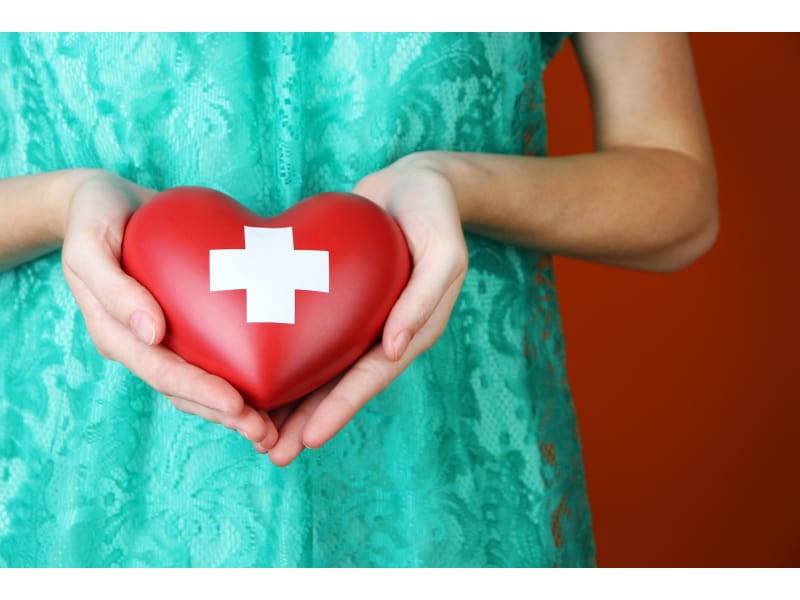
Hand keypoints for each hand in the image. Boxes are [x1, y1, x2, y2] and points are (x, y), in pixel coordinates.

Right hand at [61, 171, 277, 447]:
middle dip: (222, 414)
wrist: (109, 201)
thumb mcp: (90, 242)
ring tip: (271, 429)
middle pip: (182, 390)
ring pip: (197, 384)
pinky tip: (270, 387)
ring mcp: (160, 338)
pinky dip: (236, 376)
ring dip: (232, 410)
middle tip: (265, 433)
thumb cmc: (96, 216)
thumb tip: (149, 332)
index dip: (199, 391)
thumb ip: (113, 287)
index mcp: (115, 332)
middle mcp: (139, 343)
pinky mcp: (182, 324)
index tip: (237, 405)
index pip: (160, 371)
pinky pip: (210, 357)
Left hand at [264, 157, 468, 464]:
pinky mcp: (336, 299)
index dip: (341, 409)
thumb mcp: (444, 251)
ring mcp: (357, 318)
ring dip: (292, 401)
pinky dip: (284, 355)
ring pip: (320, 366)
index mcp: (411, 329)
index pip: (371, 377)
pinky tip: (254, 371)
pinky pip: (308, 332)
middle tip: (272, 453)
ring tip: (257, 432)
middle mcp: (381, 331)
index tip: (309, 439)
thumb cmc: (434, 213)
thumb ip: (424, 298)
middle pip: (341, 384)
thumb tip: (396, 348)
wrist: (414, 182)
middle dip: (308, 420)